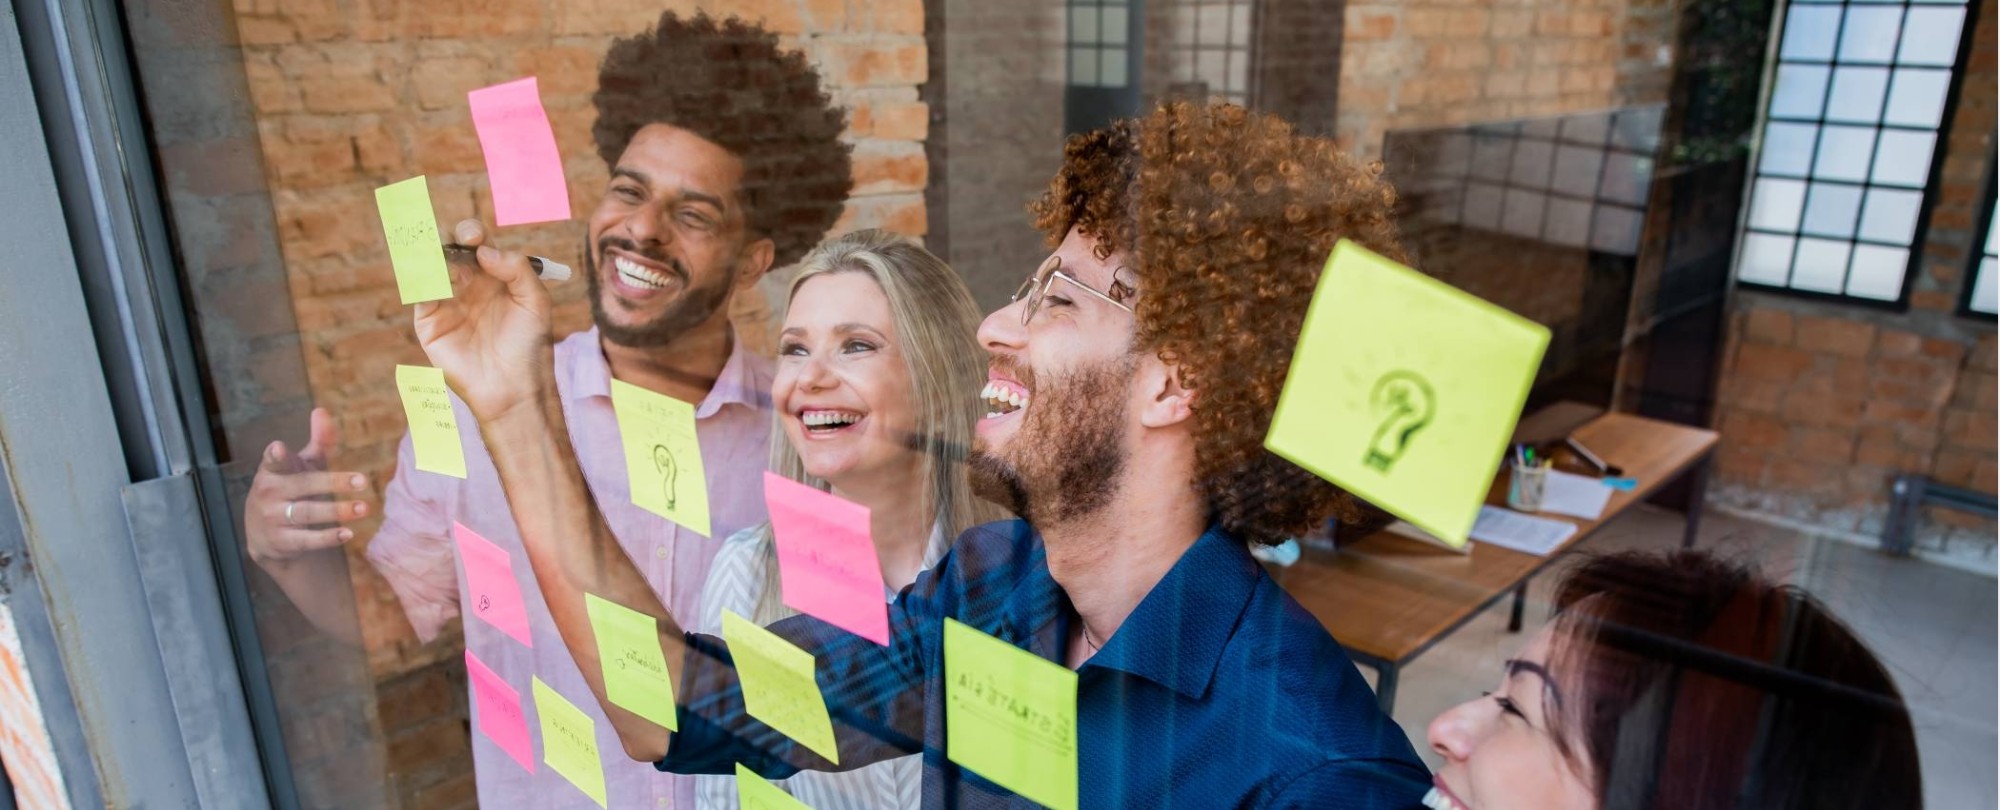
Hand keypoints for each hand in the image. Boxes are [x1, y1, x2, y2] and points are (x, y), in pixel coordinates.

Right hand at [245, 408, 370, 566]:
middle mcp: (269, 494)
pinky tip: (348, 533)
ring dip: (337, 511)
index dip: (275, 455)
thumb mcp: (301, 466)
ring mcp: (273, 519)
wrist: (265, 537)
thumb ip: (316, 442)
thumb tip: (322, 410)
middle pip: (304, 486)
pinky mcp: (281, 542)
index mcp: (272, 471)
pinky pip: (306, 540)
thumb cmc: (289, 490)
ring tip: (364, 508)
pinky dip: (327, 537)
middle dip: (333, 482)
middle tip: (364, 481)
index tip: (279, 448)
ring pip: (308, 514)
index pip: (272, 461)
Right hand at [414, 220, 556, 425]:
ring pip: (430, 267)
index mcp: (494, 278)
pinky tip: (433, 278)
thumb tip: (484, 251)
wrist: (514, 388)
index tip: (475, 237)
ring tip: (440, 253)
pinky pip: (419, 294)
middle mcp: (467, 286)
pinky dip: (422, 281)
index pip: (478, 245)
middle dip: (450, 238)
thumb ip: (517, 269)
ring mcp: (447, 303)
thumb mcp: (536, 302)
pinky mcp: (429, 322)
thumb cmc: (529, 346)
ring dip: (431, 254)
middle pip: (450, 250)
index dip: (473, 234)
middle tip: (457, 241)